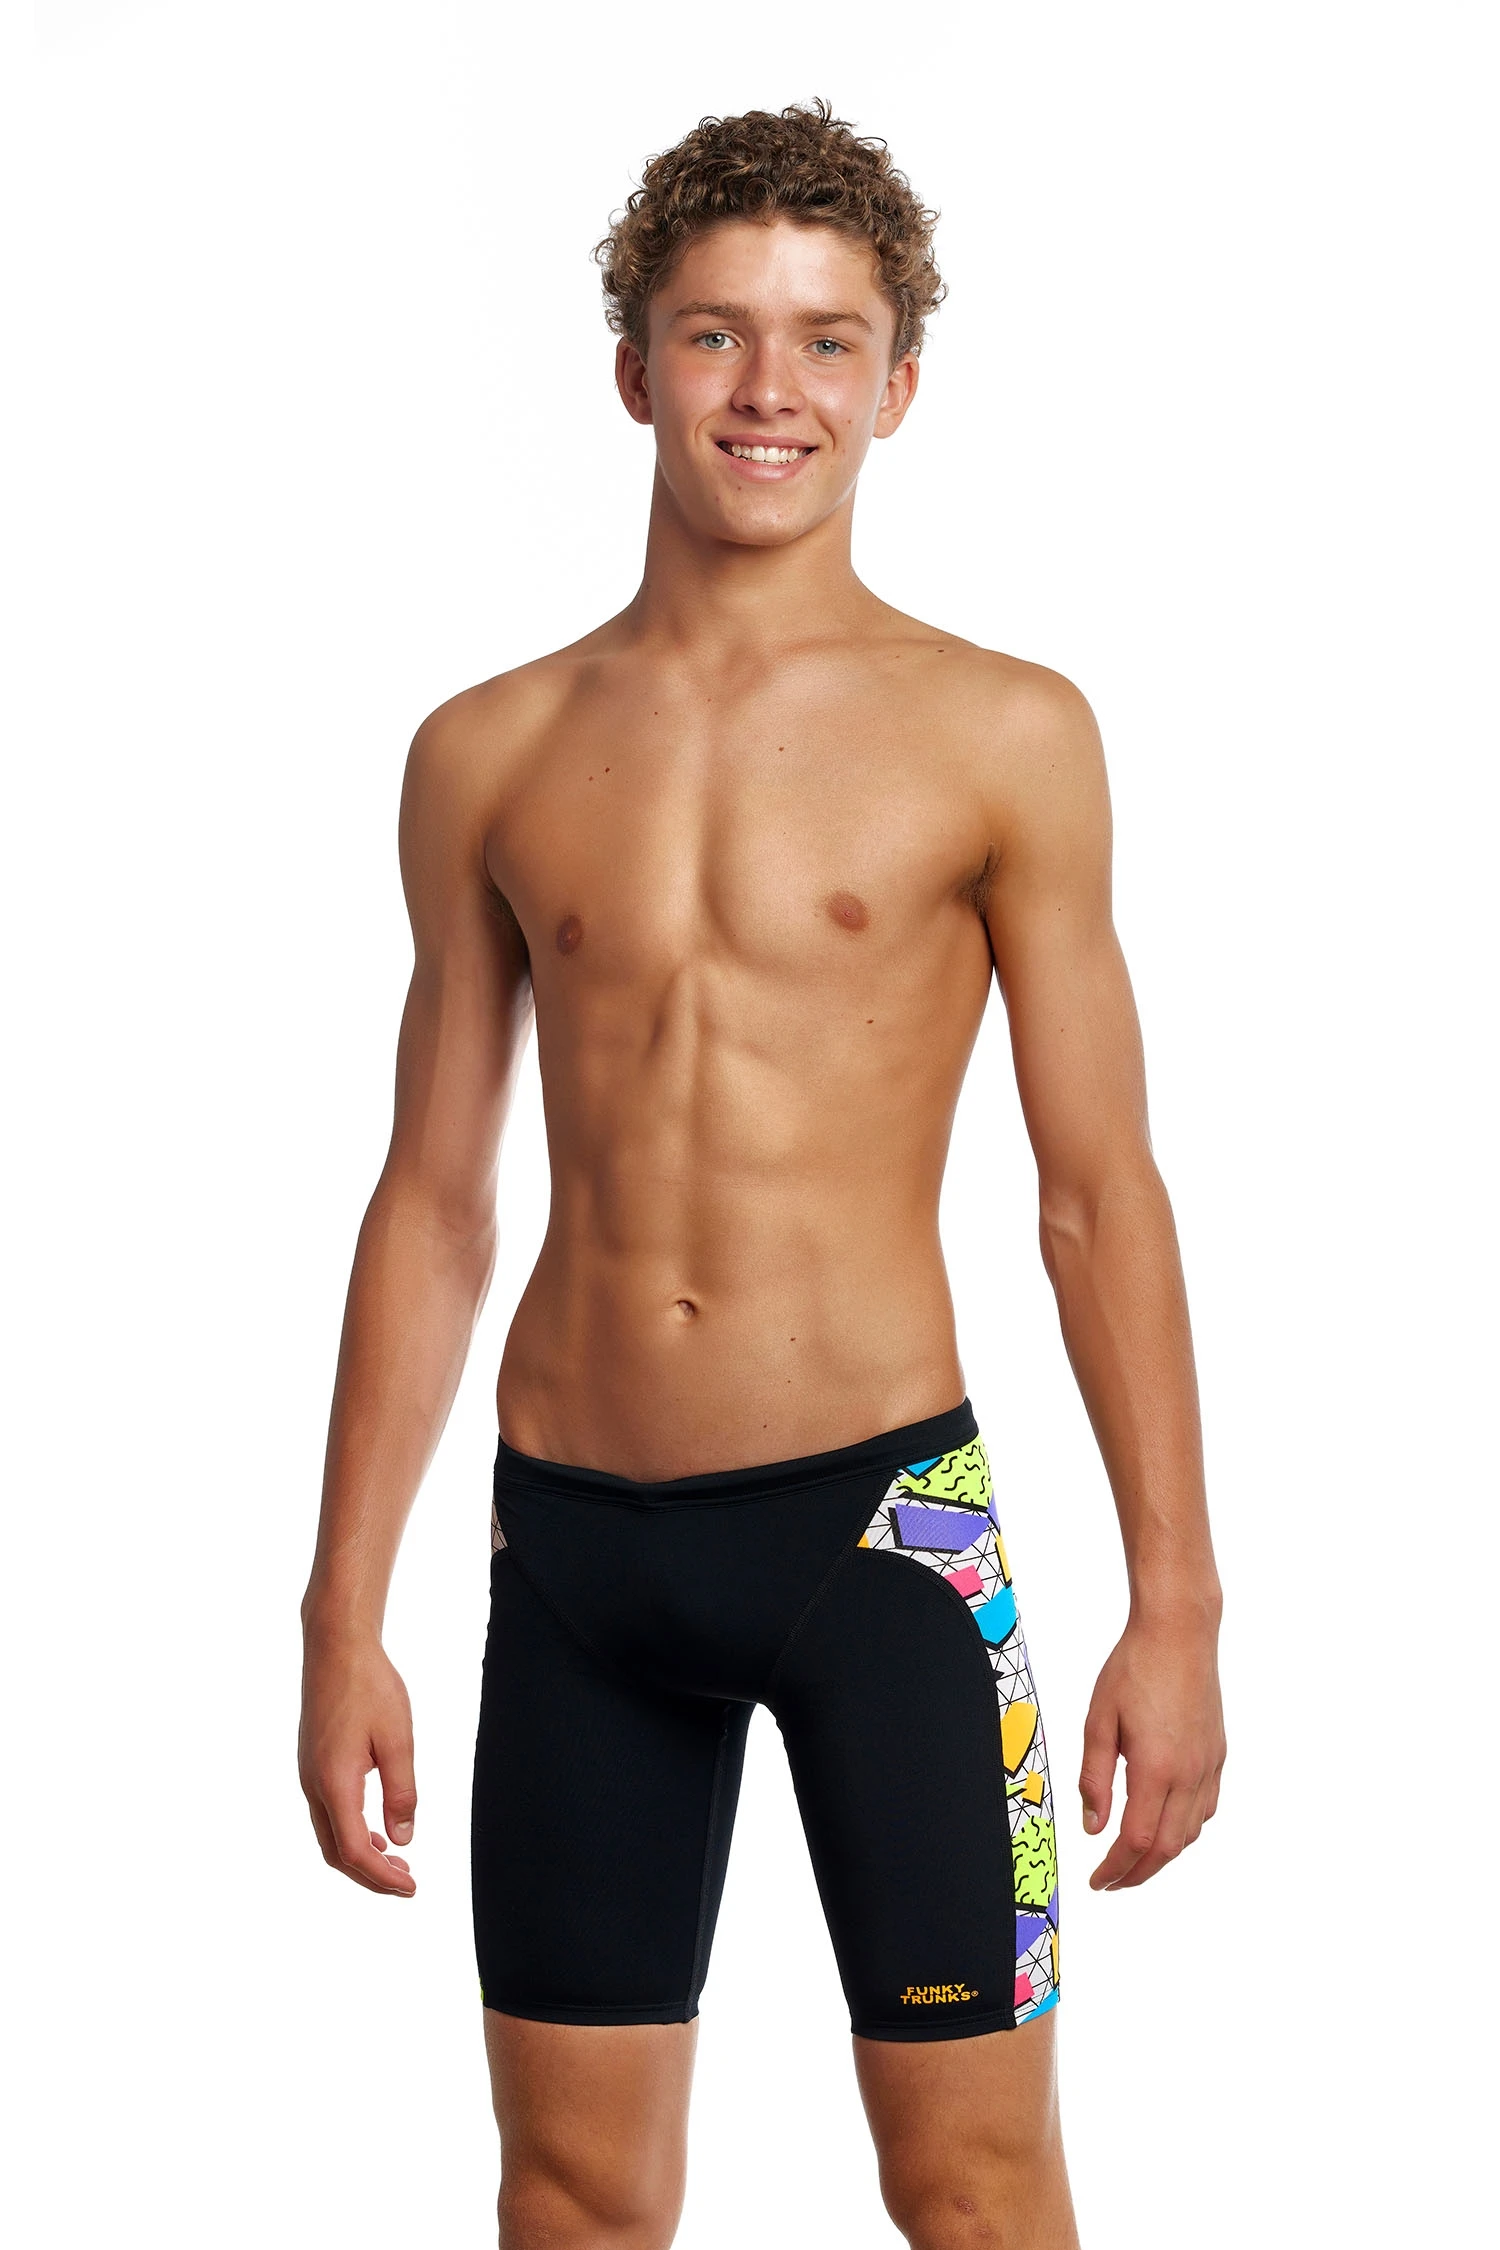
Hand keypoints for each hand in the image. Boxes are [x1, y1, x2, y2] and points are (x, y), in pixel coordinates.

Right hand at [299, 1632, 417, 1896]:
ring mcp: (308, 1774)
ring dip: (359, 1855)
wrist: (336, 1647)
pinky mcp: (312, 1762)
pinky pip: (327, 1812)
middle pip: (336, 1852)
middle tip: (406, 1881)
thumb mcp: (397, 1740)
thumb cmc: (369, 1686)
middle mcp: (313, 1785)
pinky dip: (350, 1831)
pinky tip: (375, 1826)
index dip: (382, 1878)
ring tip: (394, 1859)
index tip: (411, 1887)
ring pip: (328, 1834)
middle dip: (370, 1875)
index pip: (355, 1851)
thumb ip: (401, 1793)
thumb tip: (402, 1839)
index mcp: (334, 1783)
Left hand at [1079, 1606, 1225, 1889]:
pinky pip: (1205, 1808)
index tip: (1098, 1881)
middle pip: (1167, 1847)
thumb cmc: (1134, 1668)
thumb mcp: (1098, 1721)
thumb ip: (1094, 1778)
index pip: (1136, 1840)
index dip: (1116, 1868)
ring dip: (1163, 1855)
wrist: (1179, 1633)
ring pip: (1190, 1832)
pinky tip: (1166, 1824)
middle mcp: (1188, 1774)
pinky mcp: (1217, 1754)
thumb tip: (1093, 1827)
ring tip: (1134, 1859)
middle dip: (1138, 1873)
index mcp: (1155, 1768)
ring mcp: (1208, 1765)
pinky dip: (1184, 1829)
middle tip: (1112, 1882)